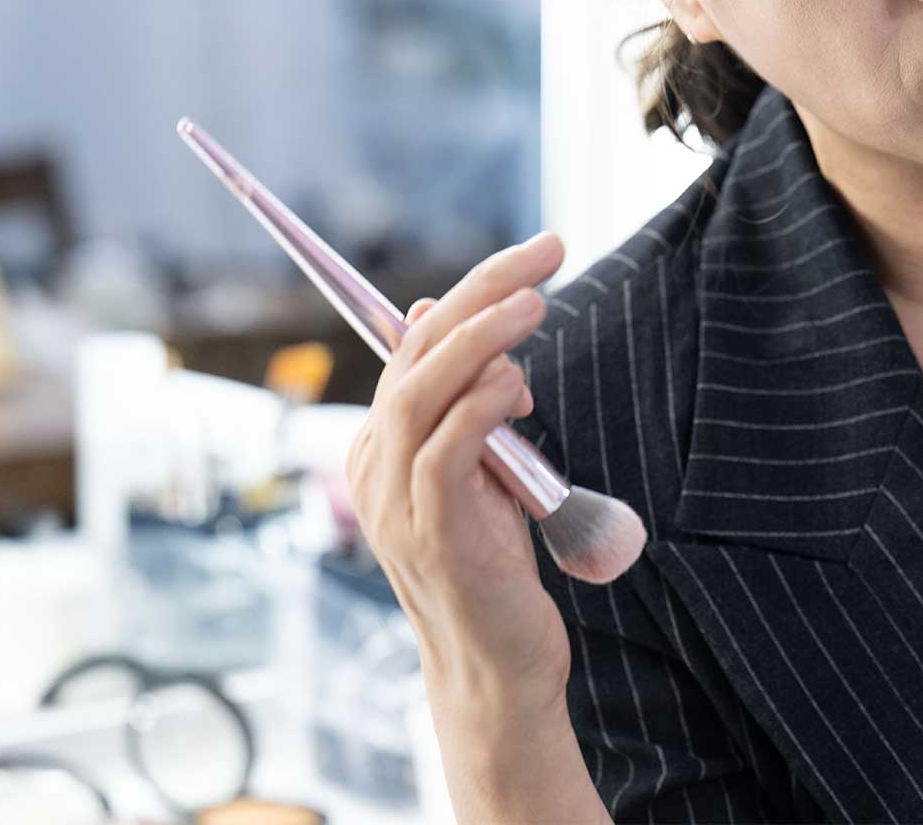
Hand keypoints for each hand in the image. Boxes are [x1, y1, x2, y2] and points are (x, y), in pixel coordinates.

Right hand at [346, 232, 571, 715]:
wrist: (495, 667)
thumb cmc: (497, 566)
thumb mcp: (483, 470)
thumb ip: (469, 403)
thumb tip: (439, 314)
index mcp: (385, 445)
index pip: (416, 342)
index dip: (474, 290)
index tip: (538, 255)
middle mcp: (377, 465)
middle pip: (414, 352)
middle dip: (482, 292)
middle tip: (545, 255)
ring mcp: (396, 502)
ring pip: (419, 393)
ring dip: (480, 338)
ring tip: (535, 303)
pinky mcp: (431, 534)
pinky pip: (443, 452)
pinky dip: (478, 406)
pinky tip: (513, 381)